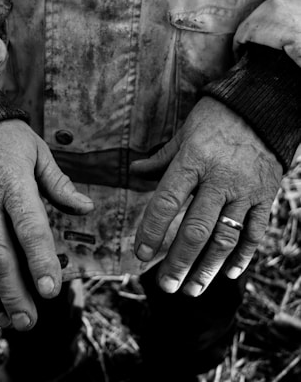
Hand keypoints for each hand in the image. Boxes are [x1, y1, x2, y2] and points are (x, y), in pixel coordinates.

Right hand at [0, 120, 93, 329]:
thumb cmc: (6, 138)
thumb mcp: (38, 152)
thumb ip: (59, 184)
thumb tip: (86, 208)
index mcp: (12, 183)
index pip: (29, 227)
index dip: (40, 261)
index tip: (51, 291)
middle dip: (14, 291)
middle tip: (29, 321)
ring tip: (6, 319)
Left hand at [132, 97, 281, 296]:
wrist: (262, 109)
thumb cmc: (215, 118)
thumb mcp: (183, 133)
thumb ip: (160, 159)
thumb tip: (134, 172)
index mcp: (193, 161)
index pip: (167, 202)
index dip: (152, 231)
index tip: (141, 254)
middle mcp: (219, 179)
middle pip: (196, 229)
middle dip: (179, 262)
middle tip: (165, 286)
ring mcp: (245, 190)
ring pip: (226, 238)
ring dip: (207, 268)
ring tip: (192, 290)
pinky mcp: (265, 196)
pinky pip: (255, 232)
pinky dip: (243, 255)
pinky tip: (229, 273)